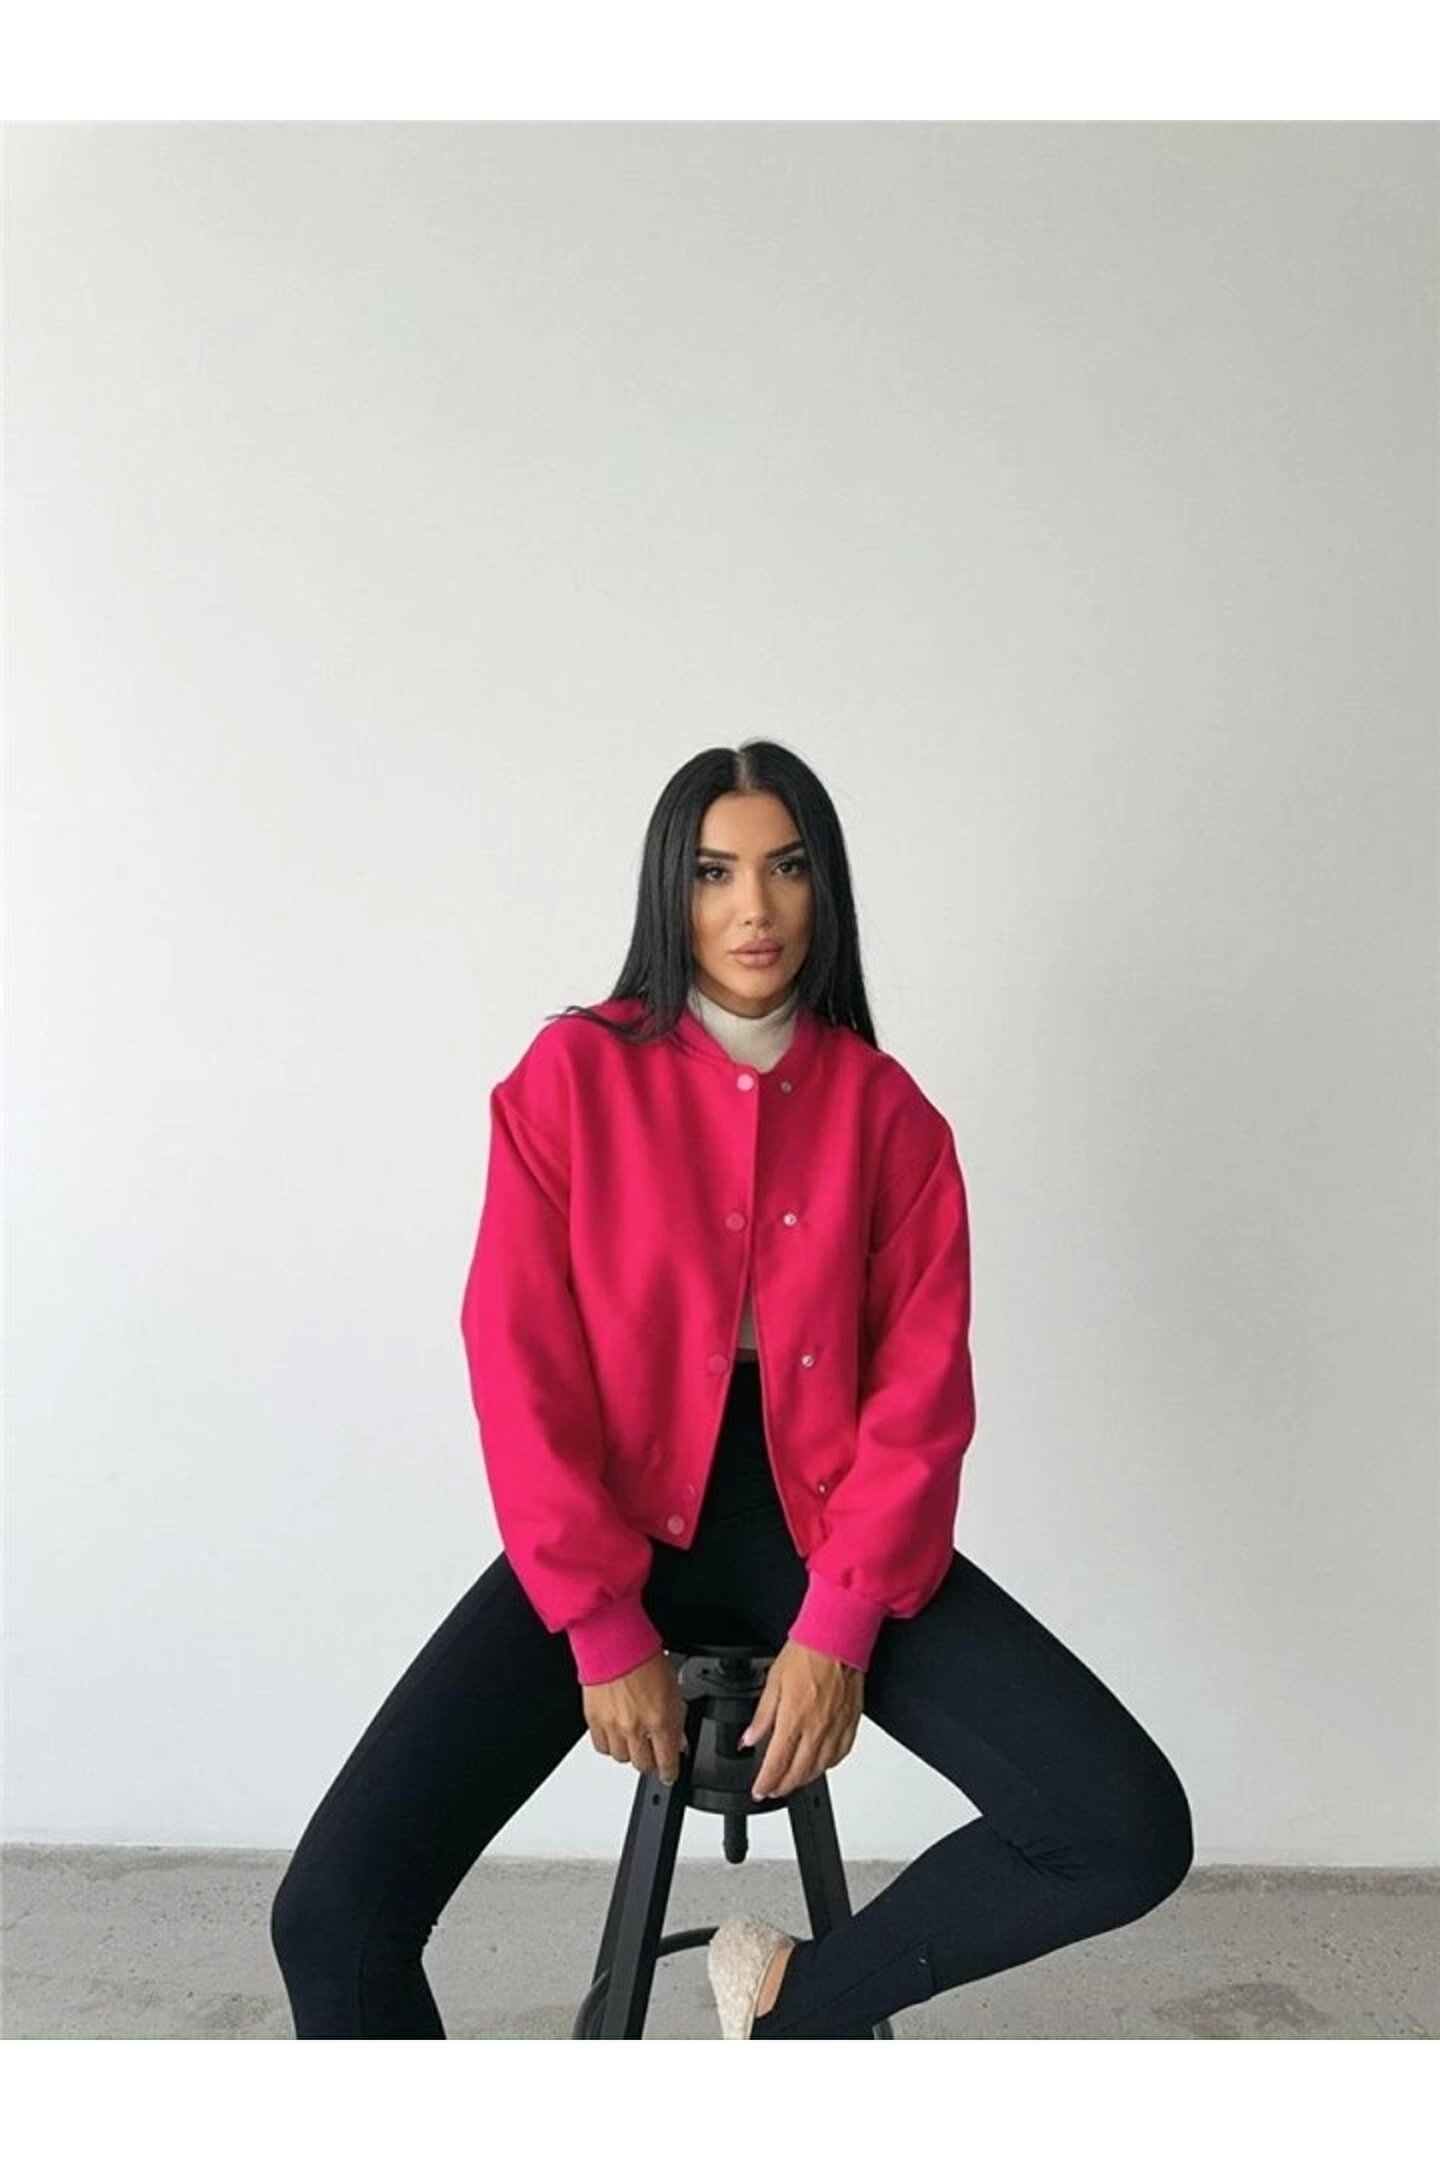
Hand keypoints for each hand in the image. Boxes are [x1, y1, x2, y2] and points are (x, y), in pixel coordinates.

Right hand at [582, 1650, 688, 1784]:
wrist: (615, 1642)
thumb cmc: (645, 1659)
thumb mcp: (674, 1689)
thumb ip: (676, 1719)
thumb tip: (679, 1741)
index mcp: (660, 1721)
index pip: (667, 1763)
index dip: (670, 1772)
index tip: (670, 1773)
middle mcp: (636, 1728)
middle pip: (643, 1766)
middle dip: (651, 1762)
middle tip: (652, 1753)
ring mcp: (613, 1726)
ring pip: (621, 1759)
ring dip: (629, 1752)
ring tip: (633, 1738)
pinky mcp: (594, 1720)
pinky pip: (601, 1746)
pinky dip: (610, 1744)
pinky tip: (616, 1734)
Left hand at [741, 1640, 863, 1800]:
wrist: (837, 1640)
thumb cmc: (806, 1654)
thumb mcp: (773, 1682)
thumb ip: (762, 1716)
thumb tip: (748, 1738)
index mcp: (794, 1719)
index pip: (777, 1764)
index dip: (766, 1783)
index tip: (759, 1790)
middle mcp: (816, 1729)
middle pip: (798, 1773)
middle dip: (782, 1787)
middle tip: (772, 1790)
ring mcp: (836, 1729)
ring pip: (820, 1768)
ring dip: (804, 1780)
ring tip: (792, 1781)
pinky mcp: (850, 1724)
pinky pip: (840, 1755)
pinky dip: (828, 1766)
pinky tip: (820, 1765)